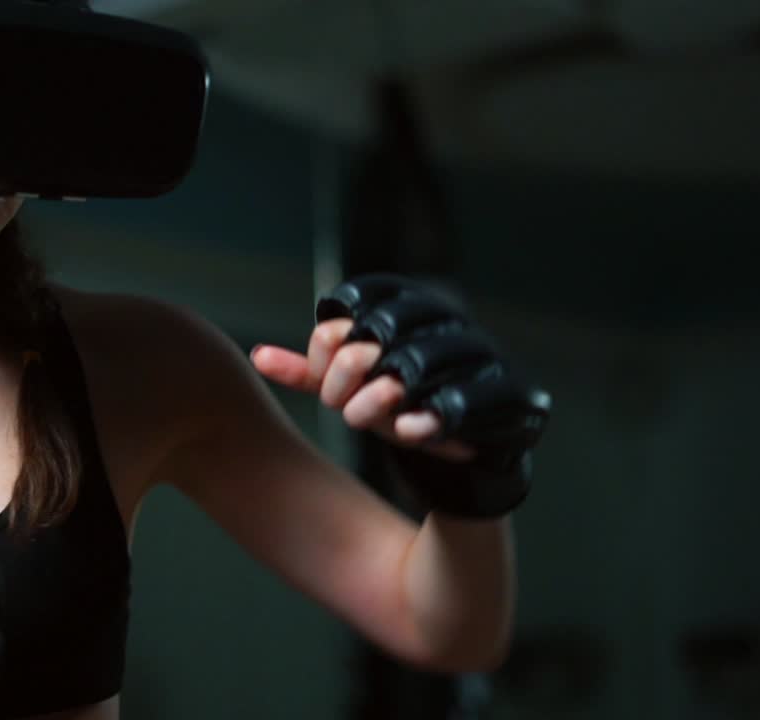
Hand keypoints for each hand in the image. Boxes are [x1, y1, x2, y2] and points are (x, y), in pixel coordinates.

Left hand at [251, 318, 478, 462]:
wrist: (473, 448)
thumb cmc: (404, 407)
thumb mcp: (354, 389)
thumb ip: (312, 372)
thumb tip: (257, 357)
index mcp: (409, 303)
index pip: (349, 309)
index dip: (324, 349)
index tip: (325, 381)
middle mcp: (445, 319)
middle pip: (372, 336)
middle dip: (343, 379)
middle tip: (342, 409)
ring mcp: (477, 354)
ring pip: (410, 367)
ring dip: (375, 403)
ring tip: (369, 423)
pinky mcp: (503, 393)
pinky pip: (455, 403)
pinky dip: (424, 421)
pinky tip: (408, 432)